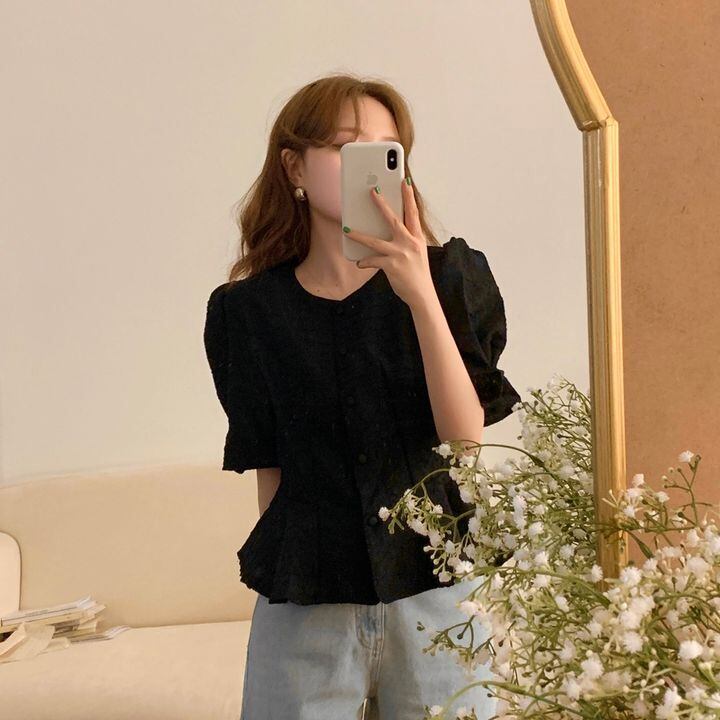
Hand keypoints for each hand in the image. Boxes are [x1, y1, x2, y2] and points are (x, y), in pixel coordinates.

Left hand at [343, 177, 436, 309]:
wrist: (422, 294)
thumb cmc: (417, 273)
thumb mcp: (417, 252)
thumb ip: (406, 240)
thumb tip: (390, 230)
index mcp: (417, 238)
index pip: (413, 213)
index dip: (409, 196)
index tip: (405, 181)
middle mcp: (410, 243)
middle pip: (393, 219)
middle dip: (381, 204)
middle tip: (372, 191)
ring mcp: (400, 254)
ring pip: (375, 241)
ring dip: (359, 235)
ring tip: (347, 230)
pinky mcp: (391, 266)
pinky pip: (372, 260)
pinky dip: (365, 262)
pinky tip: (359, 263)